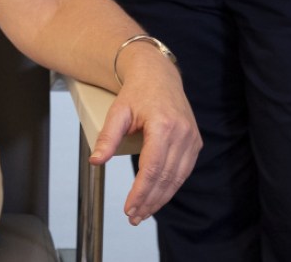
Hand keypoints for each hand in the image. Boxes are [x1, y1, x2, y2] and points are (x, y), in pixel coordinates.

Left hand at [91, 46, 200, 225]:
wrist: (158, 75)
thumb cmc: (136, 92)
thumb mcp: (117, 112)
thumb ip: (107, 137)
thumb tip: (95, 161)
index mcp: (163, 125)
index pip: (152, 168)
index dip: (140, 192)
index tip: (128, 208)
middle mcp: (182, 133)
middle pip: (165, 177)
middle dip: (149, 201)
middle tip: (133, 216)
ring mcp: (192, 138)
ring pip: (177, 178)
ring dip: (161, 198)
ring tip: (143, 212)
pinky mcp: (195, 141)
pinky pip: (184, 170)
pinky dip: (171, 186)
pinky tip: (158, 197)